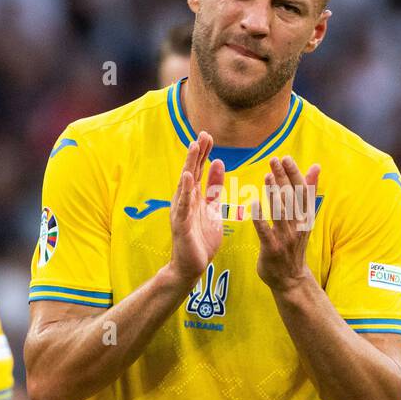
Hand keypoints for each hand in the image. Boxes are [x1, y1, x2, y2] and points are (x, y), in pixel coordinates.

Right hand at [168, 131, 224, 284]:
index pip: (198, 170)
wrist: (192, 266)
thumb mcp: (213, 208)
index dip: (203, 153)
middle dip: (197, 153)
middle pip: (191, 172)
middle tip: (203, 133)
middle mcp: (185, 200)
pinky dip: (185, 190)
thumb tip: (219, 163)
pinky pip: (183, 205)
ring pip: (186, 184)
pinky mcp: (181, 224)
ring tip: (194, 147)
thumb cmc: (201, 239)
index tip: (208, 136)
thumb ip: (215, 188)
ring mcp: (181, 211)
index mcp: (194, 197)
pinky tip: (188, 177)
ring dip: (190, 165)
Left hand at [252, 156, 319, 292]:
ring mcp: (285, 238)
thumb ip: (308, 192)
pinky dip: (261, 218)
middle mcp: (298, 226)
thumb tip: (315, 166)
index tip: (286, 158)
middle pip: (291, 198)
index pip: (302, 191)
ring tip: (268, 175)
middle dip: (283, 178)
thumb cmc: (295, 243)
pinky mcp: (272, 249)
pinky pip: (266, 232)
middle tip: (274, 159)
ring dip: (275, 194)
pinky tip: (254, 204)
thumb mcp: (305, 218)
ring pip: (281, 213)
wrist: (291, 278)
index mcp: (305, 217)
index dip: (294, 174)